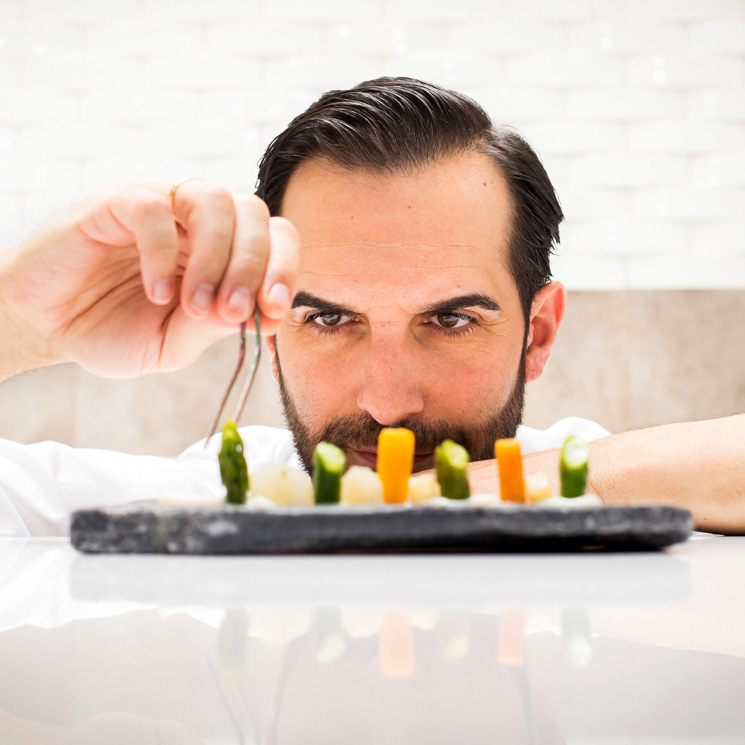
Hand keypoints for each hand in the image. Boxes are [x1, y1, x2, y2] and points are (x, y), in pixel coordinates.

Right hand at [0, 180, 298, 378]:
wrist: (50, 327)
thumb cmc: (115, 330)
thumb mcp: (175, 343)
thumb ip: (213, 327)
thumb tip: (260, 315)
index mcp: (222, 251)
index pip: (275, 237)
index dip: (285, 269)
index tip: (273, 312)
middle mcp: (197, 223)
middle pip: (254, 213)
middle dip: (254, 267)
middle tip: (235, 313)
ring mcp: (159, 207)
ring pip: (212, 199)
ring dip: (215, 258)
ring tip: (194, 305)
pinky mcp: (114, 204)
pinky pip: (152, 209)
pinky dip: (162, 253)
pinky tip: (158, 293)